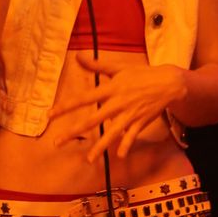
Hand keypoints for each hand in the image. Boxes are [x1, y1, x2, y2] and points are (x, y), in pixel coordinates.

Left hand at [50, 53, 187, 162]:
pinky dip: (126, 146)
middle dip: (73, 132)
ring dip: (99, 147)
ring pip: (111, 133)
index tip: (49, 114)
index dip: (65, 106)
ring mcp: (129, 115)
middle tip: (57, 142)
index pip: (83, 98)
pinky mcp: (140, 122)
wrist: (168, 83)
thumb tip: (78, 57)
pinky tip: (119, 156)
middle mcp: (117, 103)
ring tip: (88, 159)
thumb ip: (97, 66)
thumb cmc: (141, 74)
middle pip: (92, 120)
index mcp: (111, 88)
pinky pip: (131, 137)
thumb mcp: (119, 68)